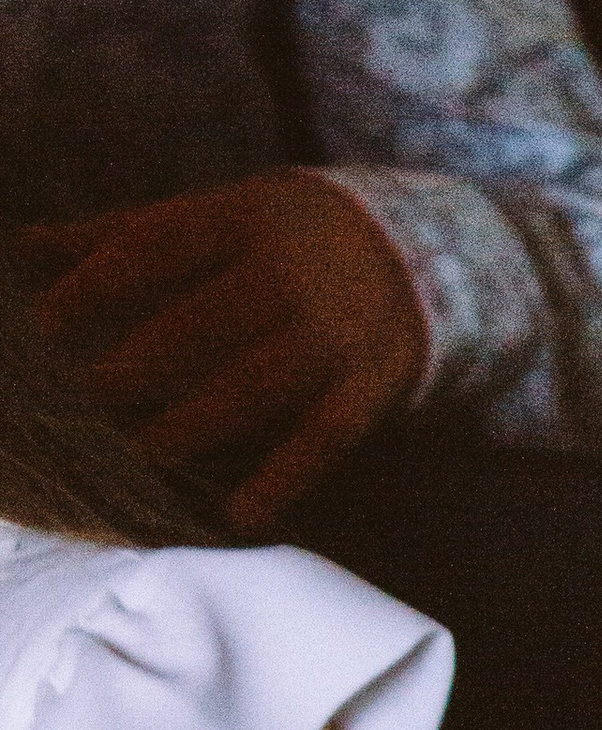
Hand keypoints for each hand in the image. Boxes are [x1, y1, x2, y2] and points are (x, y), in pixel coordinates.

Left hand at [18, 173, 427, 530]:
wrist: (432, 253)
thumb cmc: (286, 241)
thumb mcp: (219, 218)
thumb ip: (125, 236)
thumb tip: (22, 249)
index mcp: (247, 215)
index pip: (161, 247)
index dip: (99, 286)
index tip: (46, 326)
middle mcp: (295, 269)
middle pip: (204, 322)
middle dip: (137, 368)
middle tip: (84, 405)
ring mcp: (338, 330)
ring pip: (257, 384)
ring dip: (192, 425)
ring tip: (141, 452)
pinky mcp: (373, 383)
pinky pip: (324, 437)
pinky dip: (282, 479)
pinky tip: (236, 514)